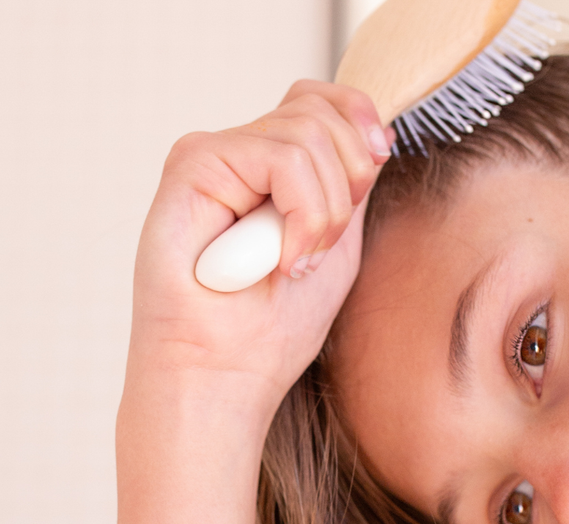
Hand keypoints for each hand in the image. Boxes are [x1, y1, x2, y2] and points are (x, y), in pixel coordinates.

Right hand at [127, 80, 392, 414]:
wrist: (222, 378)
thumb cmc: (270, 328)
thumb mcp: (336, 242)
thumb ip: (350, 184)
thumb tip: (377, 130)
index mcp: (270, 168)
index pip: (323, 100)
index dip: (360, 125)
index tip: (372, 175)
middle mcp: (239, 154)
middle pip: (321, 110)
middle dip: (348, 181)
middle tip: (320, 247)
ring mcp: (213, 155)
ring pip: (306, 133)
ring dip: (324, 212)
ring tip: (294, 264)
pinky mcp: (191, 165)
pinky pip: (278, 158)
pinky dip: (300, 215)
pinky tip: (279, 261)